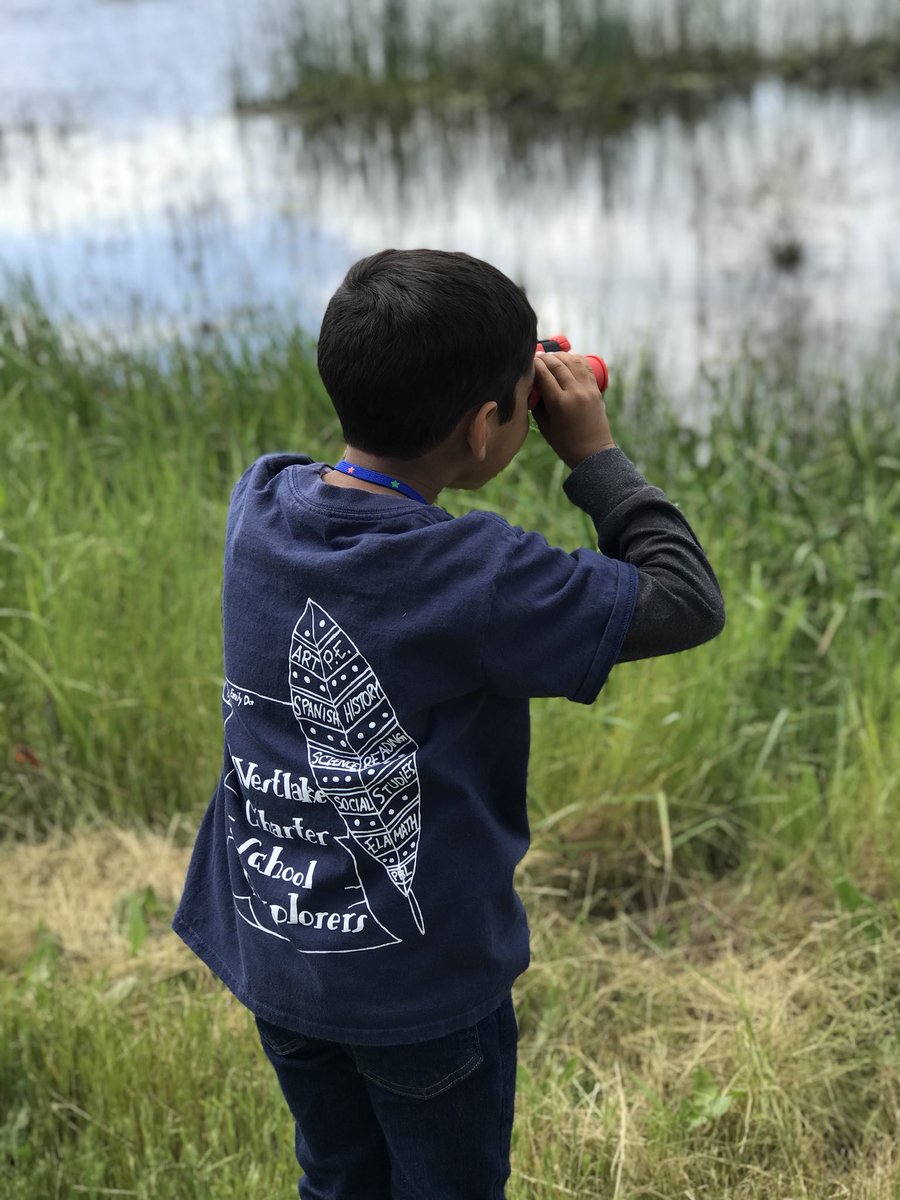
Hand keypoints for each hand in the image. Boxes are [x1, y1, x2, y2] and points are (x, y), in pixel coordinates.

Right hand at [532, 352, 615, 468]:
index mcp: (559, 403)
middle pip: (557, 364)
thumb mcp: (545, 427)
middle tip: (535, 356)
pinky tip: (567, 359)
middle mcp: (575, 393)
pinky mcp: (595, 389)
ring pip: (572, 361)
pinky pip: (585, 366)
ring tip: (550, 356)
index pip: (543, 374)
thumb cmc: (565, 444)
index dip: (533, 365)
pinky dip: (575, 359)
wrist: (593, 453)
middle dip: (544, 357)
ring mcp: (587, 389)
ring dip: (559, 356)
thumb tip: (531, 387)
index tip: (526, 360)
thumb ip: (537, 405)